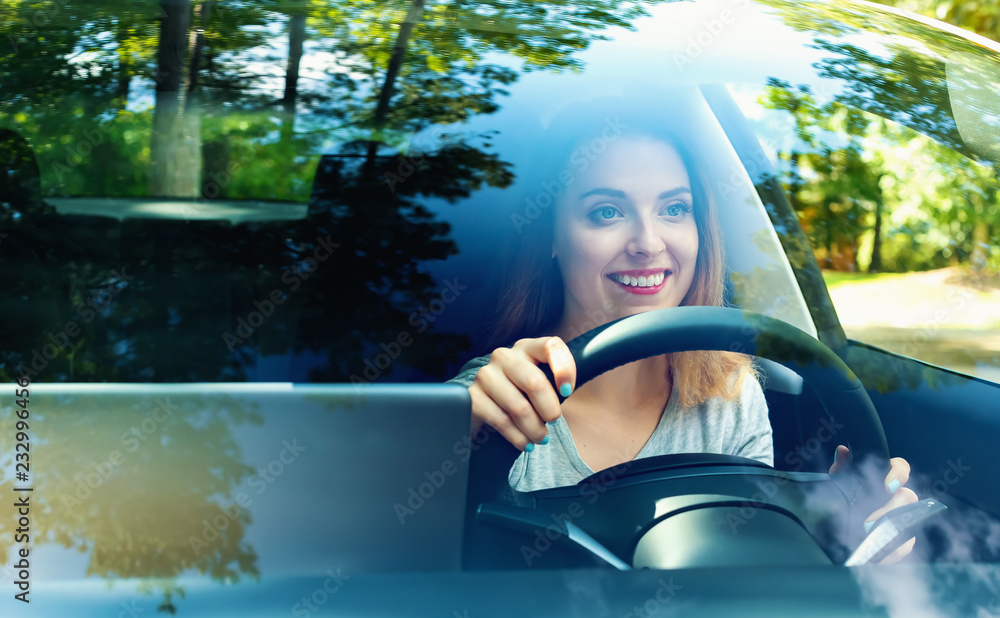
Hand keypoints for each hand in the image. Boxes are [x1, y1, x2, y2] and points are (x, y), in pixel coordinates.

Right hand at [468, 337, 576, 450]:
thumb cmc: (521, 394)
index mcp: (526, 348)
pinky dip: (518, 437)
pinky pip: (502, 421)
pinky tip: (525, 442)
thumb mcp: (539, 381)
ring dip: (535, 429)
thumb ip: (554, 381)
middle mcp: (504, 356)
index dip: (564, 368)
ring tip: (540, 438)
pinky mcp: (473, 396)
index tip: (568, 391)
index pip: (551, 346)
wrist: (485, 408)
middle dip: (549, 409)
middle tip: (553, 421)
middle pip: (534, 382)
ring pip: (519, 407)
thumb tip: (567, 392)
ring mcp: (486, 375)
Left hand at [829, 445, 917, 563]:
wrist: (832, 535)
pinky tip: (876, 555)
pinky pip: (905, 546)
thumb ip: (841, 470)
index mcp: (882, 478)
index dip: (898, 474)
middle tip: (869, 521)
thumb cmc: (837, 502)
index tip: (887, 486)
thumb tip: (842, 451)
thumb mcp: (835, 486)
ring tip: (868, 539)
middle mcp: (896, 497)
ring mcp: (902, 519)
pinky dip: (891, 551)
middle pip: (908, 497)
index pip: (900, 468)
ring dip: (891, 532)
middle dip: (892, 508)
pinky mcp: (901, 541)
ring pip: (910, 523)